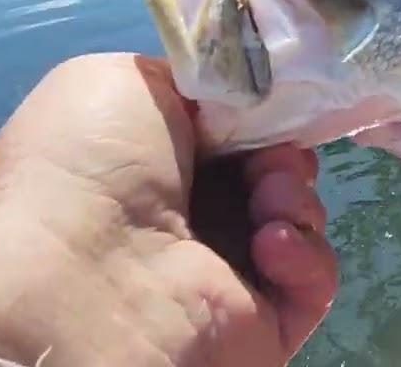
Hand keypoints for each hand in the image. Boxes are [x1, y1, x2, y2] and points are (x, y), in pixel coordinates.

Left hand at [0, 53, 337, 366]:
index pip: (232, 132)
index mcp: (154, 166)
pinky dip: (304, 254)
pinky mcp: (267, 321)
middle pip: (274, 169)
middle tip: (271, 153)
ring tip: (265, 198)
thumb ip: (189, 80)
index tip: (268, 102)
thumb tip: (233, 100)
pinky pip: (314, 279)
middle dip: (285, 150)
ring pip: (300, 217)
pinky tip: (268, 245)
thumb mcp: (120, 79)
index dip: (259, 112)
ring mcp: (231, 273)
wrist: (86, 275)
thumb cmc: (93, 166)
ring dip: (294, 196)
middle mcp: (190, 219)